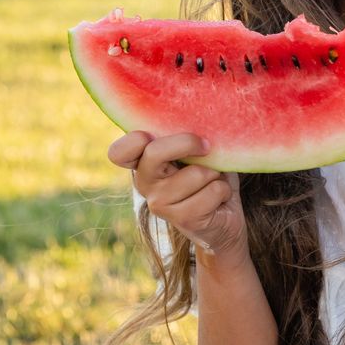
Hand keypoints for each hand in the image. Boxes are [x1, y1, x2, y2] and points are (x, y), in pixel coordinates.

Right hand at [107, 131, 246, 264]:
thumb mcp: (198, 152)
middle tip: (206, 146)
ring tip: (212, 183)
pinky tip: (218, 200)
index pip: (119, 152)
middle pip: (154, 152)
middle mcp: (145, 183)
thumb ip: (189, 138)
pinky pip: (213, 191)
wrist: (224, 218)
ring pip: (196, 173)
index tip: (159, 136)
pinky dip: (224, 190)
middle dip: (188, 142)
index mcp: (143, 162)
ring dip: (215, 174)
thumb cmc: (209, 175)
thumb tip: (202, 125)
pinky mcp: (182, 218)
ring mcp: (160, 203)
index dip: (134, 139)